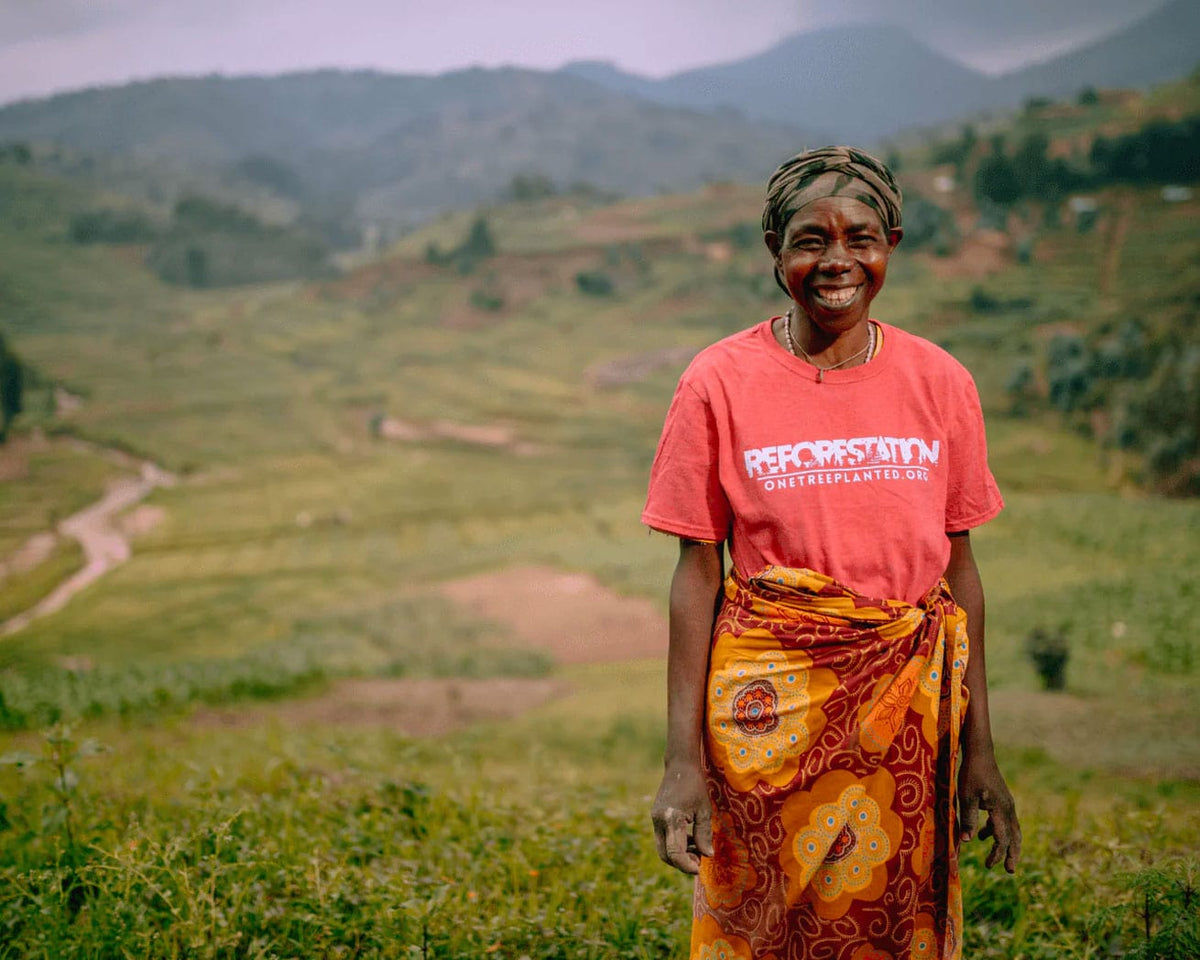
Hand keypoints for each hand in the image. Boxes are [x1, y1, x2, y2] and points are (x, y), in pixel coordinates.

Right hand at [651, 761, 713, 874]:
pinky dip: (675, 844)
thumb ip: (704, 834)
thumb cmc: (696, 785)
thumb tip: (708, 855)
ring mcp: (655, 818)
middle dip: (681, 863)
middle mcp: (659, 821)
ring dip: (679, 854)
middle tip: (699, 860)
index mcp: (671, 819)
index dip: (686, 865)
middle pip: (665, 855)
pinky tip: (690, 837)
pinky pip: (663, 838)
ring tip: (697, 848)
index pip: (675, 853)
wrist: (680, 765)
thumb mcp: (704, 810)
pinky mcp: (655, 816)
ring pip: (663, 848)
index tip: (699, 869)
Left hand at [958, 750, 1020, 872]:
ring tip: (997, 858)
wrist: (980, 754)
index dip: (997, 854)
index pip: (1002, 838)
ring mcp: (1007, 804)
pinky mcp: (1002, 800)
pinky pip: (1004, 821)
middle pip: (1015, 837)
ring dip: (1006, 844)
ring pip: (1012, 830)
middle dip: (1012, 854)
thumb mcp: (966, 797)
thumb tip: (966, 841)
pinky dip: (997, 831)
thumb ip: (968, 819)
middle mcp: (1008, 809)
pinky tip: (984, 835)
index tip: (989, 866)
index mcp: (1001, 810)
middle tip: (1009, 871)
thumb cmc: (971, 774)